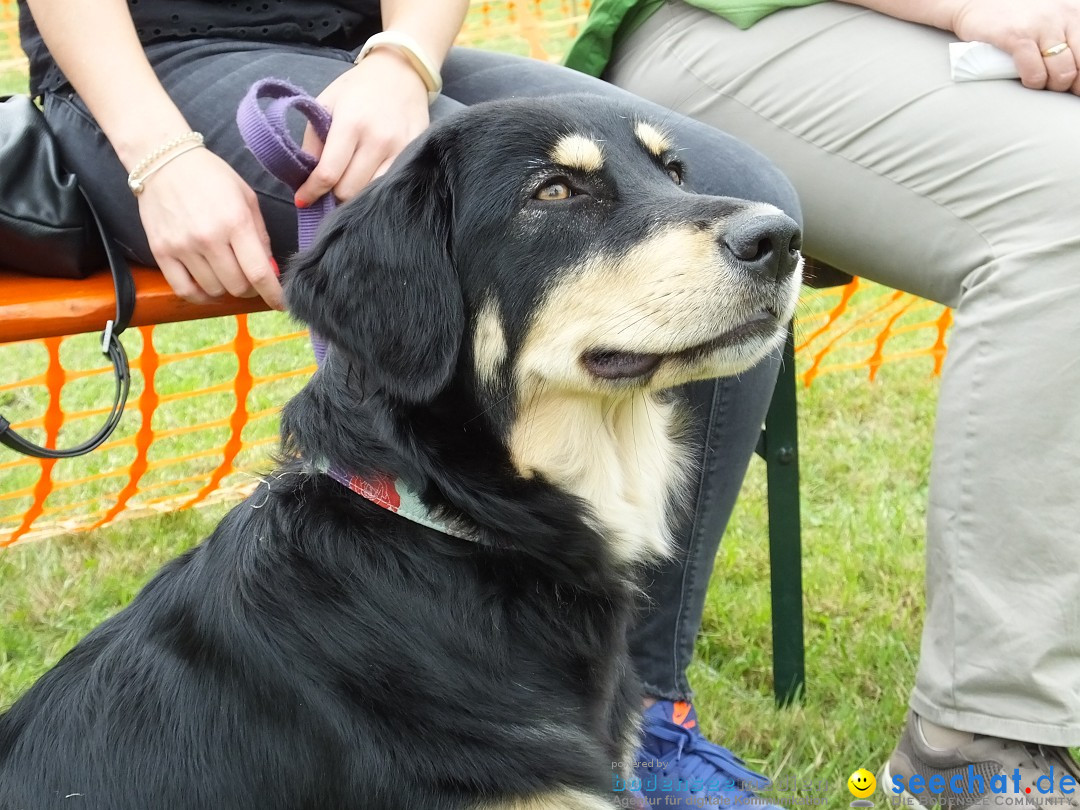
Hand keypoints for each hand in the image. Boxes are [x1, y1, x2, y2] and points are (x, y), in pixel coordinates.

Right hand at [136, 147, 282, 308]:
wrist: (163, 161)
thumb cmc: (211, 177)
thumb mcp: (247, 199)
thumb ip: (261, 237)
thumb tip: (270, 271)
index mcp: (236, 222)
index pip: (259, 273)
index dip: (274, 295)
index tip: (281, 304)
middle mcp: (209, 238)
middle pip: (238, 286)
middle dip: (250, 288)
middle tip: (249, 277)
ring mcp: (183, 247)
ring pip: (214, 290)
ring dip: (225, 288)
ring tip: (226, 271)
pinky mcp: (161, 252)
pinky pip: (185, 290)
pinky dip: (200, 296)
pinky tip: (208, 286)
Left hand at [294, 48, 430, 205]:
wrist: (401, 73)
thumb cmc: (358, 89)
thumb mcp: (327, 104)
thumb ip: (313, 141)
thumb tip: (306, 177)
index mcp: (351, 124)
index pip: (328, 173)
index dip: (312, 192)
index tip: (303, 200)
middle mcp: (378, 140)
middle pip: (349, 191)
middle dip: (334, 192)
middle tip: (330, 184)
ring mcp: (400, 150)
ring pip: (371, 193)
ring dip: (356, 192)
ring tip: (350, 180)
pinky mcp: (414, 155)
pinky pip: (390, 184)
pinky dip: (375, 187)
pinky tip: (369, 177)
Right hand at [950, 0, 1079, 93]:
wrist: (978, 2)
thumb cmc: (1017, 15)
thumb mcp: (1053, 17)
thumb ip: (1068, 36)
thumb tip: (1076, 72)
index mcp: (1076, 12)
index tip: (1075, 83)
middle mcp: (1065, 15)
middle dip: (1070, 82)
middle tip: (1056, 82)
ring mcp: (1042, 26)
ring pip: (1062, 73)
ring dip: (1051, 84)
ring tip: (1040, 79)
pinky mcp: (1017, 37)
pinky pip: (1035, 73)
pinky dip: (1033, 82)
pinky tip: (1027, 78)